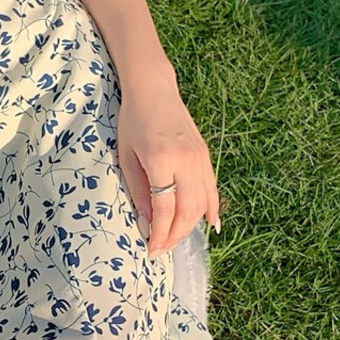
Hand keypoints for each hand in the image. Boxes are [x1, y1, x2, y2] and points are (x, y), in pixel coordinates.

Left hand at [117, 76, 220, 255]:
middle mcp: (185, 160)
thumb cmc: (132, 122)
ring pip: (202, 203)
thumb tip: (148, 224)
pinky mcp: (206, 155)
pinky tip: (210, 225)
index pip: (165, 208)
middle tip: (161, 249)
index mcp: (161, 160)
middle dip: (175, 236)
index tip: (152, 249)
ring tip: (174, 239)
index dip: (159, 233)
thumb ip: (138, 191)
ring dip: (190, 227)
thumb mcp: (126, 157)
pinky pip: (212, 189)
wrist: (154, 90)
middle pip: (187, 210)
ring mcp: (200, 158)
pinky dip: (211, 209)